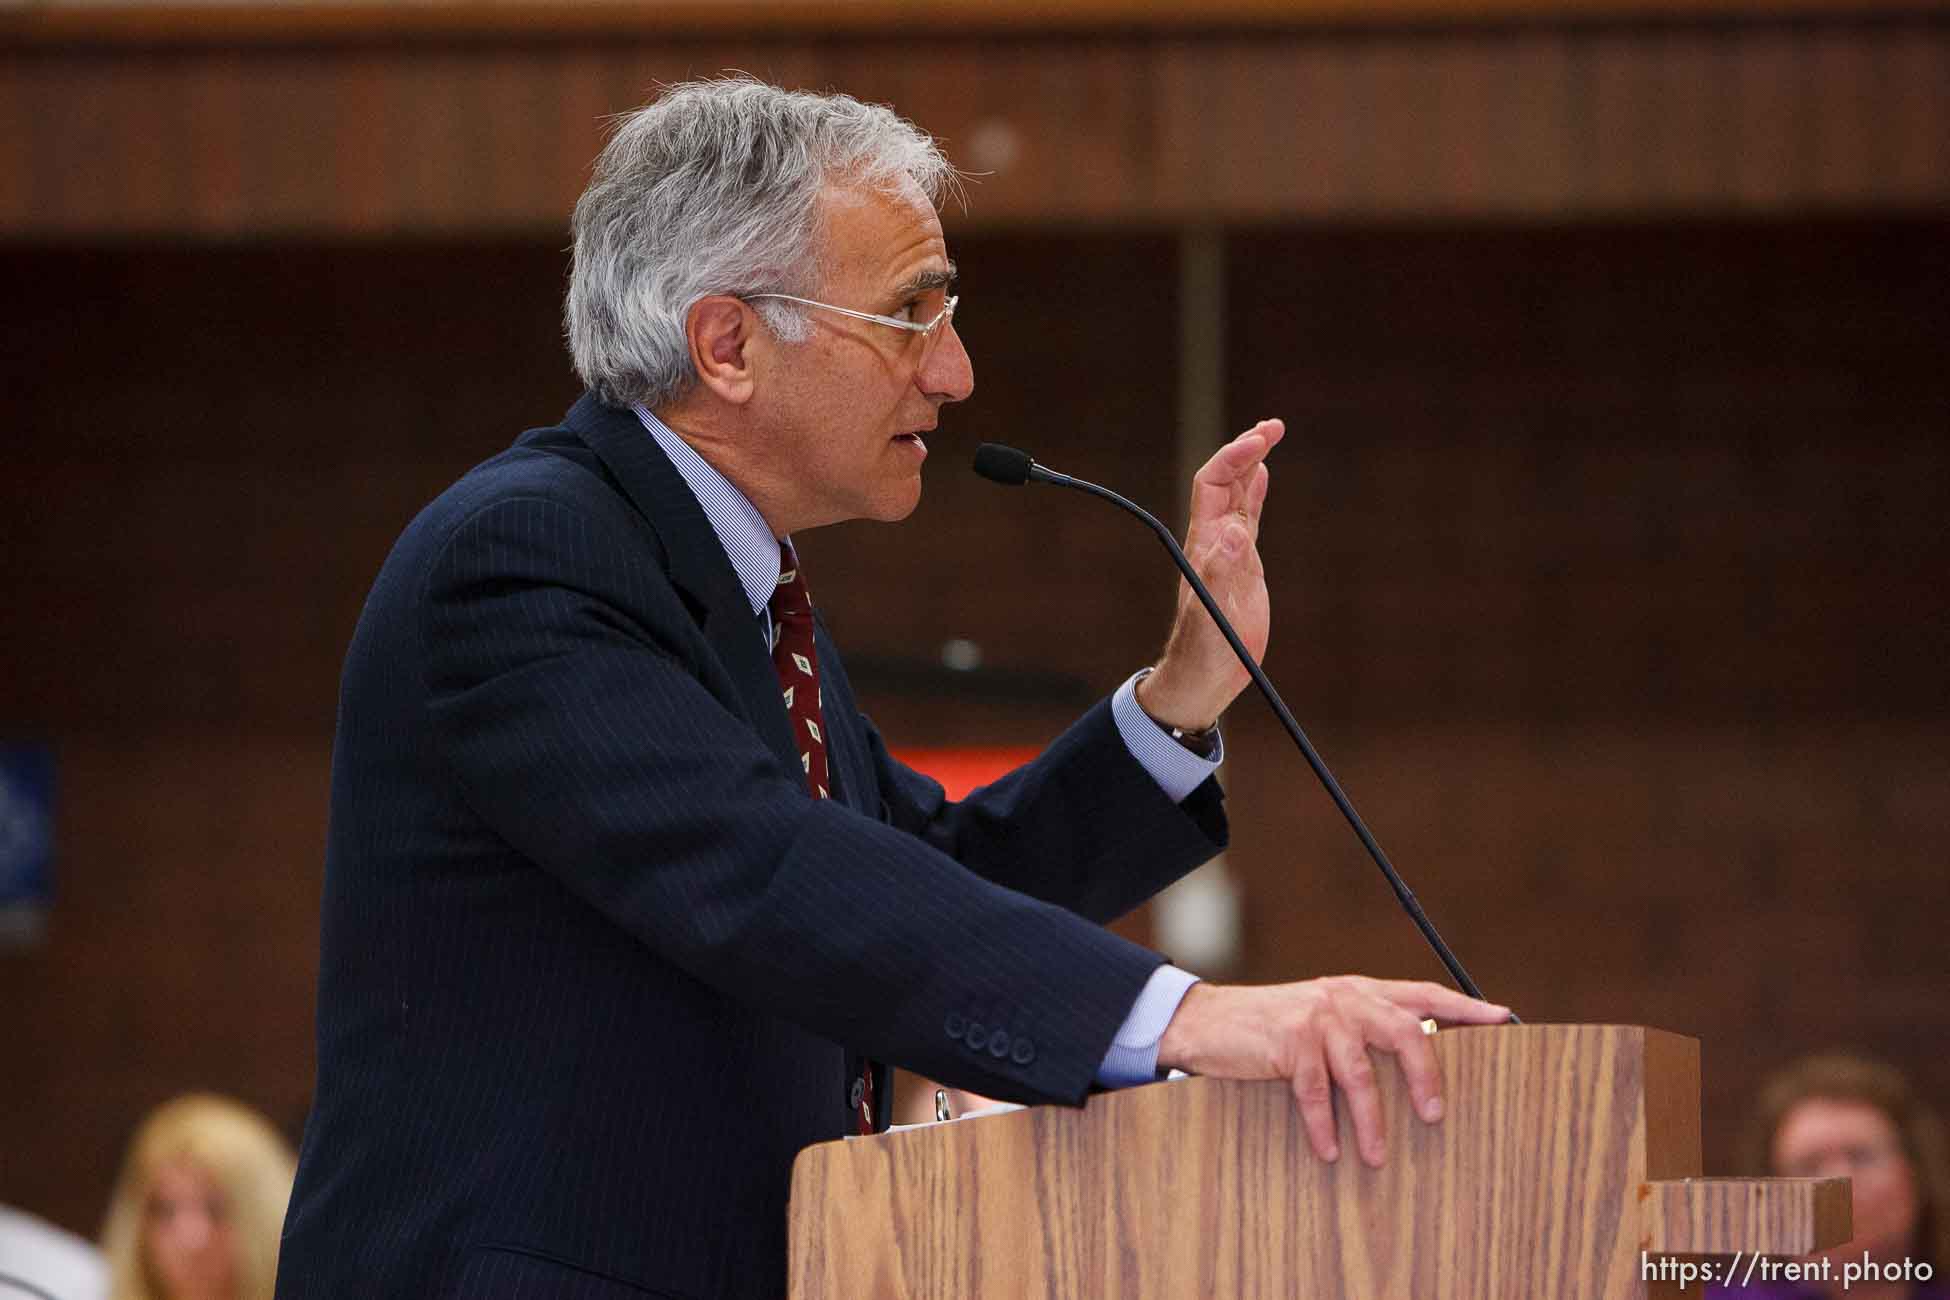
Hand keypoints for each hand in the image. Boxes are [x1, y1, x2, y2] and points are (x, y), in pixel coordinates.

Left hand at [1136, 419, 1283, 731]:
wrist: (1204, 676)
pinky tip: (1264, 476)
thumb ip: (1223, 575)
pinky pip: (1250, 517)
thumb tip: (1236, 533)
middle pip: (1226, 480)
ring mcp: (1230, 550)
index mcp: (1205, 544)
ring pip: (1239, 494)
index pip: (1214, 484)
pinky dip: (1257, 493)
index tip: (1261, 440)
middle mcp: (1215, 540)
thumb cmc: (1205, 651)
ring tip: (1270, 434)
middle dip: (1246, 449)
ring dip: (1252, 463)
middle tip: (1274, 426)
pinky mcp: (1244, 565)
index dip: (1234, 457)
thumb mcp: (1214, 615)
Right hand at [1156, 975, 1513, 1166]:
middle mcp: (1344, 997)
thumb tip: (1416, 1065)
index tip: (1503, 1020)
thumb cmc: (1271, 1028)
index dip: (1464, 1007)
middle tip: (1435, 1116)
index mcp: (1359, 991)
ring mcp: (1317, 1017)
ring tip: (1378, 1156)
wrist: (1208, 1021)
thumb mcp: (1322, 1017)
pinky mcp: (1289, 1040)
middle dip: (1426, 1075)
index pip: (1423, 994)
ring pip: (1361, 1072)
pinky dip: (1325, 1126)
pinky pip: (1316, 1091)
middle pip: (1404, 1030)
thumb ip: (1361, 1029)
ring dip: (1372, 1120)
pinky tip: (1329, 1150)